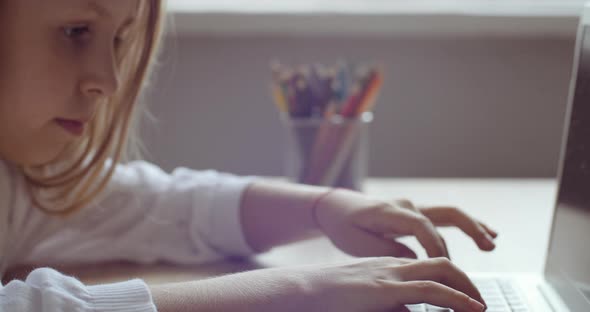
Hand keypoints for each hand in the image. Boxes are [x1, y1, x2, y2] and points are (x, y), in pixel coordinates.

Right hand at [151, 256, 485, 311]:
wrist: (303, 292)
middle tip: (480, 301)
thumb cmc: (331, 298)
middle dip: (467, 281)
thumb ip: (391, 305)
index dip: (453, 279)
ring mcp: (390, 275)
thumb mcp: (367, 300)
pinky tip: (471, 310)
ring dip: (467, 288)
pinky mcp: (386, 290)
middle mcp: (394, 266)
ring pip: (442, 272)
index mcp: (389, 268)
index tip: (466, 297)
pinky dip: (457, 300)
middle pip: (442, 264)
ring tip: (480, 306)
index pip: (429, 267)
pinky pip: (432, 291)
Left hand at [313, 188, 497, 257]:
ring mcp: (413, 207)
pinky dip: (465, 225)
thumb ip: (387, 250)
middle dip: (469, 230)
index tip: (447, 266)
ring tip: (492, 243)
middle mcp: (407, 206)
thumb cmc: (344, 225)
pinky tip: (484, 234)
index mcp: (391, 212)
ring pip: (450, 213)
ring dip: (473, 226)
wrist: (336, 207)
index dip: (436, 246)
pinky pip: (445, 217)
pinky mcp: (415, 213)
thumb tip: (416, 261)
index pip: (422, 226)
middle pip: (446, 213)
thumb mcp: (357, 242)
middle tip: (487, 248)